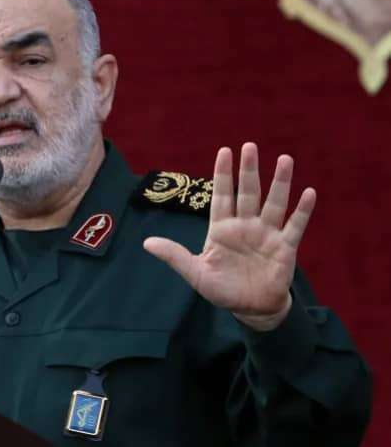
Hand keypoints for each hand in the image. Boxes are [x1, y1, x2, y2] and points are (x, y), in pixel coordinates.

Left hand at [143, 143, 316, 330]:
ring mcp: (266, 234)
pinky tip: (309, 192)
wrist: (251, 309)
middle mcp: (245, 226)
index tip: (224, 150)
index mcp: (222, 229)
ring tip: (285, 159)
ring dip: (280, 182)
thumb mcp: (195, 272)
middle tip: (249, 146)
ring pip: (274, 203)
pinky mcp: (285, 248)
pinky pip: (295, 226)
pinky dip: (302, 210)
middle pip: (248, 193)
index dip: (223, 175)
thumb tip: (147, 243)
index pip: (222, 196)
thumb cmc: (222, 289)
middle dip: (248, 170)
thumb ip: (174, 256)